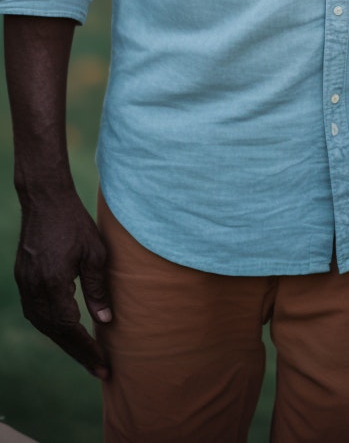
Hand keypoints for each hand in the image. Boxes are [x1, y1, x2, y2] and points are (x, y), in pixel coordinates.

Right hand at [14, 189, 111, 377]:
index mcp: (53, 284)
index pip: (69, 328)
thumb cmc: (74, 221)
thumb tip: (105, 320)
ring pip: (44, 325)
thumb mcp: (95, 252)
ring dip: (65, 342)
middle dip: (78, 353)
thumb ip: (97, 289)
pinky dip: (53, 326)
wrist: (45, 199)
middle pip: (55, 333)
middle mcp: (34, 289)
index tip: (104, 365)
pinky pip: (37, 312)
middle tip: (101, 369)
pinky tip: (67, 331)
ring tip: (87, 354)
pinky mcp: (23, 279)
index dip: (87, 349)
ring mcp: (25, 285)